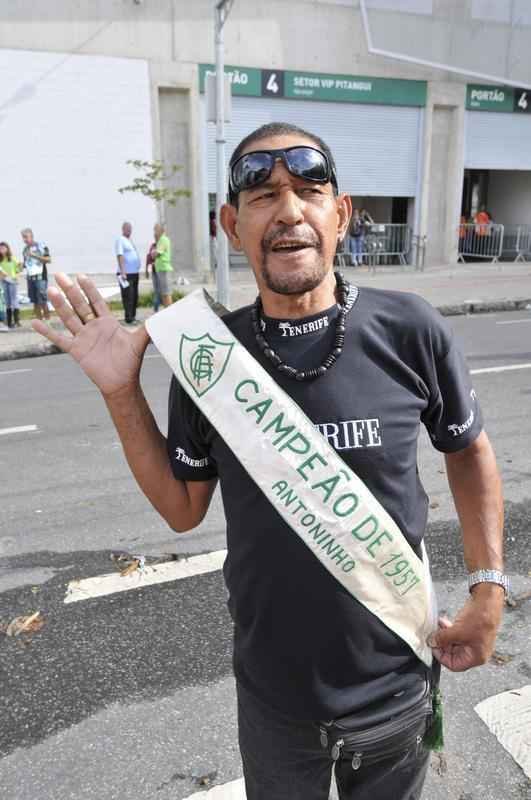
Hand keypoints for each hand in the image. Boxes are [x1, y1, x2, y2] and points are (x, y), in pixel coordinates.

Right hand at [32, 273, 149, 396]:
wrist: (122, 382)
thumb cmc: (131, 362)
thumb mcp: (140, 341)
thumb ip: (149, 327)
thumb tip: (166, 315)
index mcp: (107, 322)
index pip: (96, 301)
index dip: (89, 289)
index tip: (81, 276)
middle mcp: (93, 327)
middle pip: (79, 305)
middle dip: (70, 290)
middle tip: (60, 275)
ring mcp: (83, 338)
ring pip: (68, 318)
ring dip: (59, 305)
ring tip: (50, 290)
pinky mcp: (76, 350)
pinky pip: (59, 339)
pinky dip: (47, 331)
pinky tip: (35, 322)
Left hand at [427, 585, 503, 670]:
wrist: (488, 600)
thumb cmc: (480, 618)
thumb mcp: (457, 631)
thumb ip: (442, 639)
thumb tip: (431, 642)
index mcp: (477, 657)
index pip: (454, 665)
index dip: (441, 657)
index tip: (433, 647)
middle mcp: (476, 651)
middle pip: (453, 654)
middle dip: (442, 644)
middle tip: (433, 636)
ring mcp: (474, 641)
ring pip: (454, 643)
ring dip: (444, 636)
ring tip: (438, 627)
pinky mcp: (471, 631)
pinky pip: (457, 634)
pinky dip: (449, 630)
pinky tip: (443, 622)